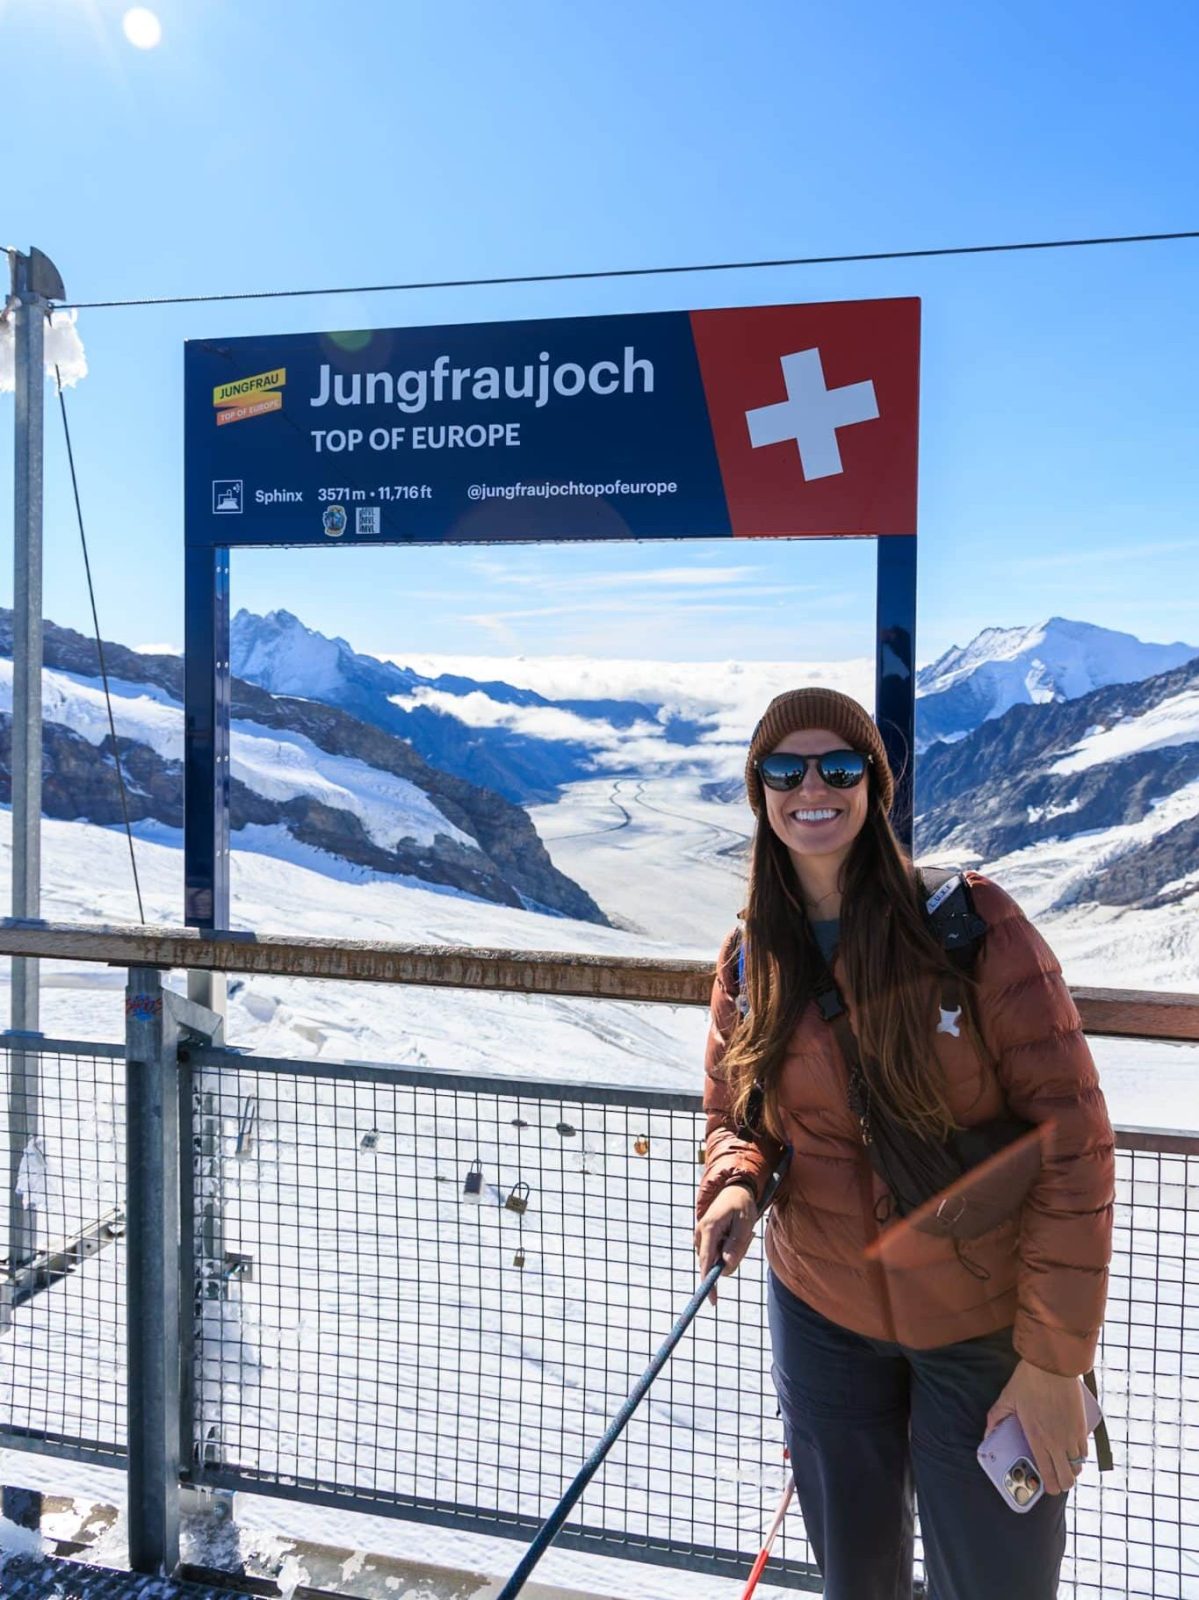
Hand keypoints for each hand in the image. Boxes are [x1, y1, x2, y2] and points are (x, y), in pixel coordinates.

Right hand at [694, 1183, 756, 1302]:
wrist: (735, 1189)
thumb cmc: (741, 1205)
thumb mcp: (744, 1223)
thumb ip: (736, 1244)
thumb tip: (726, 1267)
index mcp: (708, 1229)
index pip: (706, 1262)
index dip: (709, 1282)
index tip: (712, 1301)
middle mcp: (700, 1234)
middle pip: (716, 1264)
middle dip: (733, 1258)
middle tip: (747, 1237)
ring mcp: (701, 1237)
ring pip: (719, 1260)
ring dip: (734, 1252)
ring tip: (743, 1232)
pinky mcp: (705, 1239)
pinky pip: (719, 1254)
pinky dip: (730, 1249)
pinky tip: (736, 1233)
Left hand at [986, 1360, 1088, 1496]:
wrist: (1052, 1365)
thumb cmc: (1028, 1381)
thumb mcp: (1007, 1399)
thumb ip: (995, 1418)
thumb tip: (986, 1433)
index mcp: (1037, 1440)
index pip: (1048, 1476)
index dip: (1049, 1487)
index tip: (1046, 1486)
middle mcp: (1057, 1443)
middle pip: (1067, 1478)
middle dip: (1062, 1482)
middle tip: (1056, 1476)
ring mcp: (1072, 1436)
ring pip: (1078, 1467)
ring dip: (1072, 1469)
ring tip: (1063, 1462)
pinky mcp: (1082, 1426)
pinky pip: (1085, 1451)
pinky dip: (1080, 1456)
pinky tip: (1073, 1451)